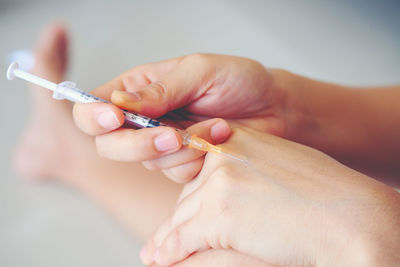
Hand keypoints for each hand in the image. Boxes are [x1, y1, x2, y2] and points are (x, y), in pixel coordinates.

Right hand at [73, 54, 289, 181]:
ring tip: (215, 126)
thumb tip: (120, 102)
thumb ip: (161, 89)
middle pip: (110, 145)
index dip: (94, 116)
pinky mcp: (182, 164)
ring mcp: (162, 145)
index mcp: (139, 89)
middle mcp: (144, 119)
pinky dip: (197, 160)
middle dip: (138, 144)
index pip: (94, 107)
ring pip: (147, 162)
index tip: (115, 117)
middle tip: (172, 135)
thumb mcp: (200, 71)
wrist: (274, 109)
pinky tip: (218, 139)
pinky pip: (175, 173)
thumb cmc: (238, 80)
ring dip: (182, 149)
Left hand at [141, 127, 399, 265]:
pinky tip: (160, 260)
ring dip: (170, 240)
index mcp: (236, 140)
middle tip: (162, 242)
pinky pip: (184, 238)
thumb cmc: (323, 192)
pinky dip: (172, 252)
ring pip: (182, 218)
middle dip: (181, 221)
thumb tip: (221, 192)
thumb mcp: (278, 165)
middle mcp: (222, 157)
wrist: (349, 215)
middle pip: (189, 196)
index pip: (200, 170)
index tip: (179, 213)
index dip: (190, 195)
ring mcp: (218, 183)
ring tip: (155, 255)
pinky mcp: (218, 214)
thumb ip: (246, 169)